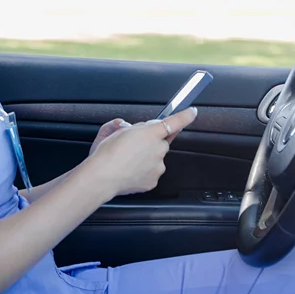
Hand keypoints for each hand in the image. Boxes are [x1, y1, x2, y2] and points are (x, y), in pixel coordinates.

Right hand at [82, 108, 197, 197]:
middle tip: (132, 146)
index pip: (174, 122)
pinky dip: (141, 172)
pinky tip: (128, 171)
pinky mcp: (153, 181)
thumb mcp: (113, 130)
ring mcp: (158, 166)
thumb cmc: (105, 153)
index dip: (185, 116)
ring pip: (155, 159)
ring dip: (145, 158)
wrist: (102, 177)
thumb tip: (129, 128)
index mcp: (150, 133)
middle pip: (160, 142)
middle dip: (150, 143)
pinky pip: (150, 173)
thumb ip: (126, 126)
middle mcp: (158, 149)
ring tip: (126, 162)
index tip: (192, 112)